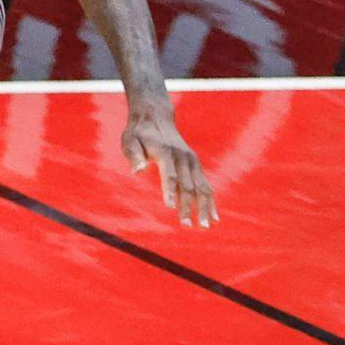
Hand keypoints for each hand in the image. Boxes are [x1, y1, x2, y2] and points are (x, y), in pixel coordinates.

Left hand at [122, 99, 218, 227]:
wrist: (156, 117)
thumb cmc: (138, 133)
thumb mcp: (130, 140)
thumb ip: (134, 156)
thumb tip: (137, 171)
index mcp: (166, 153)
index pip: (169, 175)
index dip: (170, 191)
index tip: (170, 207)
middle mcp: (183, 158)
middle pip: (187, 185)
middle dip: (188, 206)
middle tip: (187, 225)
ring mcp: (192, 161)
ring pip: (201, 187)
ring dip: (204, 207)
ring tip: (205, 227)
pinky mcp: (195, 165)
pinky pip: (206, 185)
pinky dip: (211, 201)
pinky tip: (214, 217)